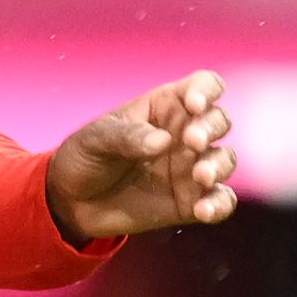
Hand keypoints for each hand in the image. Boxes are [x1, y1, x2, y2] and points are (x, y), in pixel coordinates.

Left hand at [43, 71, 238, 240]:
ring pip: (224, 159)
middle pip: (218, 121)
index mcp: (165, 107)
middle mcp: (185, 134)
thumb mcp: (95, 139)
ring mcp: (190, 168)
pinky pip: (219, 201)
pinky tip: (203, 210)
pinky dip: (220, 205)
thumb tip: (162, 142)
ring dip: (219, 165)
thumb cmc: (85, 157)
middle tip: (192, 142)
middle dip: (212, 128)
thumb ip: (127, 137)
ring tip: (200, 176)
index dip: (206, 90)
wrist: (72, 203)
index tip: (194, 104)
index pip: (202, 85)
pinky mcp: (191, 201)